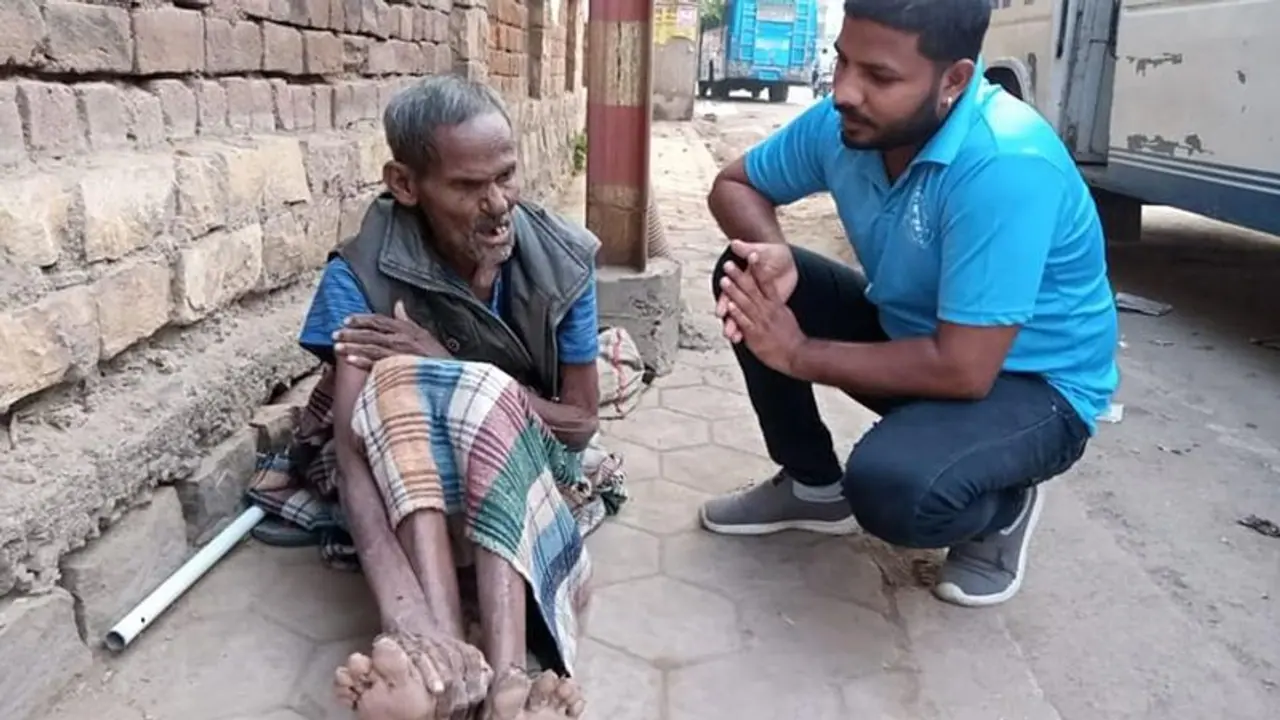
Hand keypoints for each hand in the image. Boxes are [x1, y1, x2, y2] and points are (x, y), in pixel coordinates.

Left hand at [333, 300, 451, 369]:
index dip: (362, 319)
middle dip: (351, 333)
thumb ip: (408, 321)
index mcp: (407, 329)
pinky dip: (363, 361)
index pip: (380, 320)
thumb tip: (398, 304)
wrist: (451, 378)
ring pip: (371, 347)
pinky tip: (350, 361)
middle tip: (335, 334)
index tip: (347, 320)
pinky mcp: (400, 368)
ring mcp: (401, 353)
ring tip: (337, 348)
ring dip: (352, 346)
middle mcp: (403, 339)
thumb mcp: (425, 335)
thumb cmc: (438, 358)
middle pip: (371, 333)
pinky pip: (378, 364)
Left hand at [718, 255, 807, 374]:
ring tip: (723, 280)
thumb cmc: (791, 336)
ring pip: (745, 303)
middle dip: (739, 276)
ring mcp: (761, 321)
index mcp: (775, 303)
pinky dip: (736, 313)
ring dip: (733, 291)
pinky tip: (728, 306)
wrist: (797, 354)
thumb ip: (774, 304)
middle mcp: (768, 309)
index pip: (766, 281)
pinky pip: (744, 322)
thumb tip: (769, 296)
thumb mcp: (784, 315)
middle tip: (728, 264)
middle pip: (752, 289)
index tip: (752, 255)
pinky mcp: (755, 334)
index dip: (757, 268)